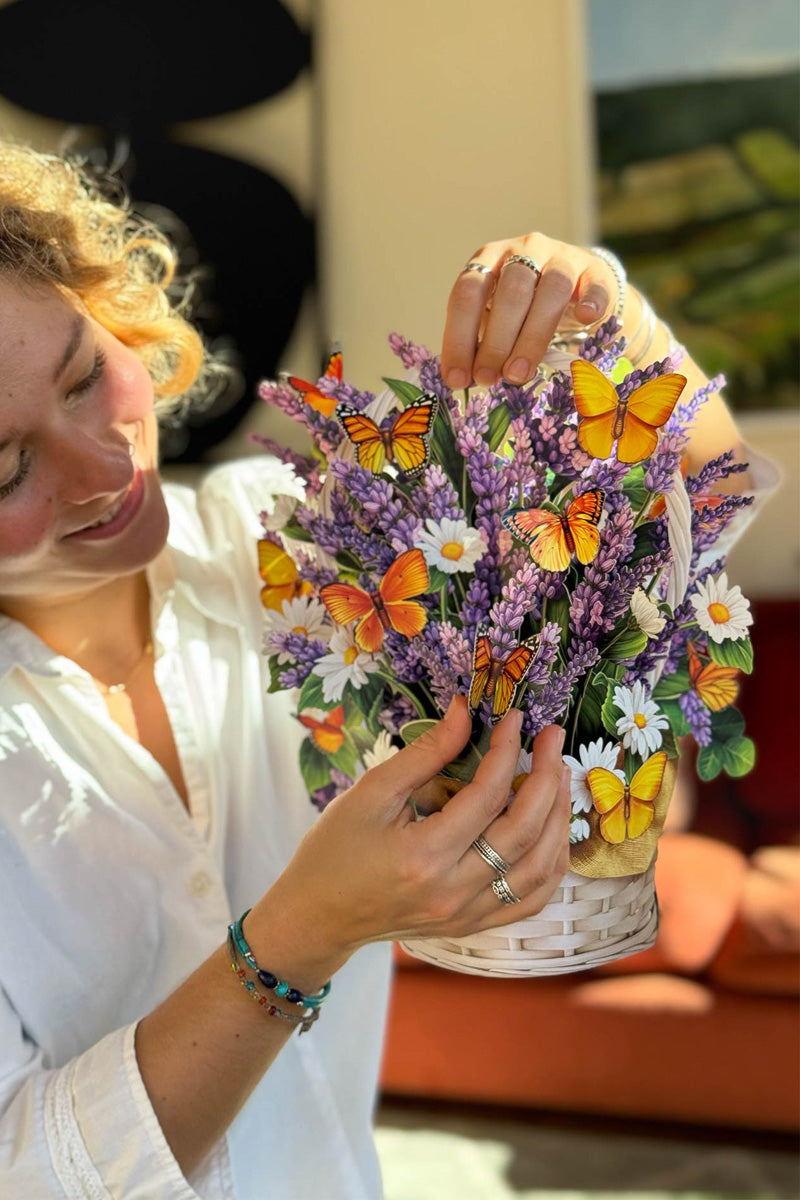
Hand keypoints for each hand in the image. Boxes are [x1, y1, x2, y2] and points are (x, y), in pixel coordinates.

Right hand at [254, 697, 569, 979]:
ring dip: (558, 818)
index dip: (507, 750)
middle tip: (554, 738)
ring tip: (558, 776)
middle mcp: (453, 891)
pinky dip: (551, 860)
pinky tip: (551, 827)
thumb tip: (466, 711)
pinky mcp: (473, 924)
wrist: (317, 915)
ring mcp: (467, 914)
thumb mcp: (370, 792)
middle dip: (548, 776)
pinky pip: (532, 897)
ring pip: (540, 868)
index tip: (514, 719)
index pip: (487, 795)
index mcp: (423, 855)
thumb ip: (425, 753)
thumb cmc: (334, 850)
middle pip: (524, 831)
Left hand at [440, 233, 620, 389]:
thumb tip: (464, 380)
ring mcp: (561, 257)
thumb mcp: (496, 317)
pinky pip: (594, 285)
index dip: (459, 337)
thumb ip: (481, 342)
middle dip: (495, 341)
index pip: (467, 293)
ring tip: (519, 373)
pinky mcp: (594, 270)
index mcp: (489, 259)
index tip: (456, 378)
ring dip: (532, 336)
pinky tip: (586, 320)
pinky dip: (591, 301)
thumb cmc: (526, 307)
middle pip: (510, 291)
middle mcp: (524, 250)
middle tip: (487, 378)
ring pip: (551, 288)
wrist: (578, 285)